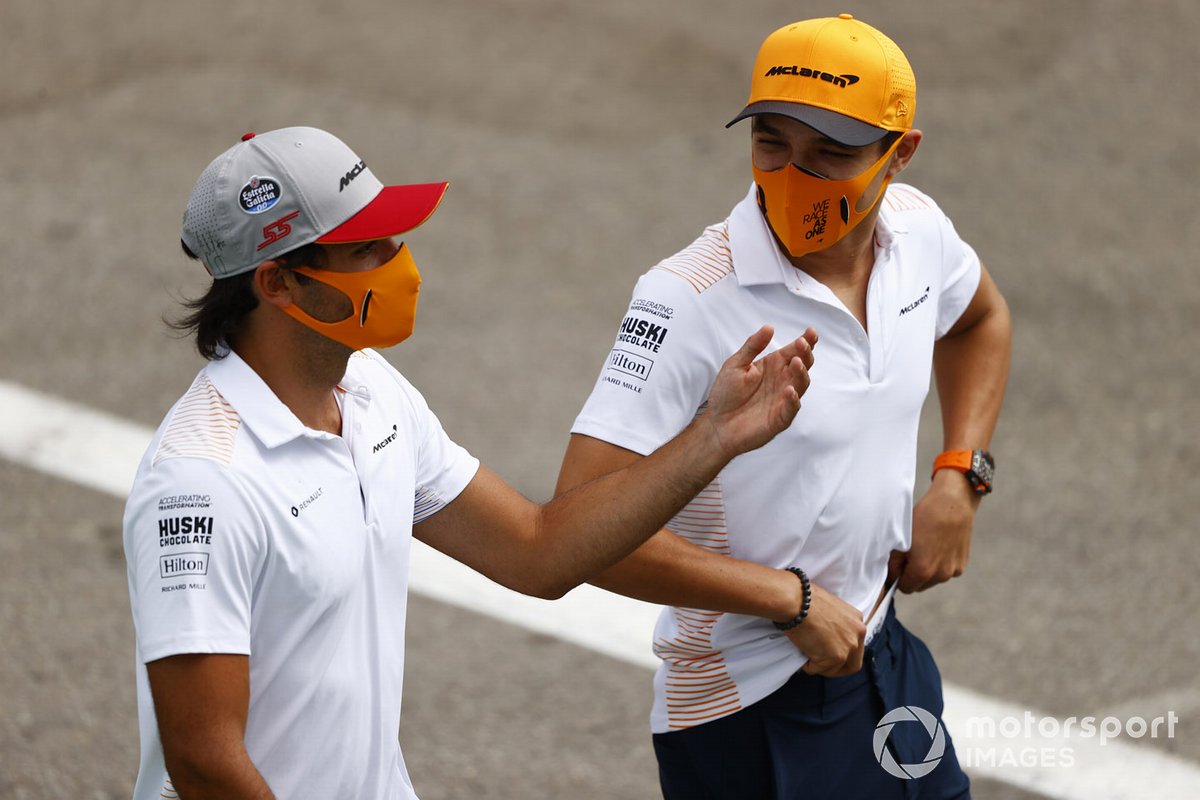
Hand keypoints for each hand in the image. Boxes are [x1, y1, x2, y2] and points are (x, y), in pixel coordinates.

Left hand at [701, 325, 816, 457]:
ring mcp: (783, 399)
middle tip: (802, 344)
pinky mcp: (780, 418)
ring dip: (801, 373)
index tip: (810, 331)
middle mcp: (782, 380)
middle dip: (806, 353)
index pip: (794, 350)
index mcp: (773, 365)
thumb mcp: (735, 364)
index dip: (805, 341)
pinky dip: (793, 399)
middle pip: (803, 364)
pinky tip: (789, 390)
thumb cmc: (726, 394)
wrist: (717, 424)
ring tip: (796, 362)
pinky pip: (792, 408)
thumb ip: (753, 346)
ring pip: (801, 384)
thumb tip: (769, 327)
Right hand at [787, 582, 865, 675]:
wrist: (795, 601)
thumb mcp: (829, 609)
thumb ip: (837, 624)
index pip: (856, 646)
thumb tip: (828, 638)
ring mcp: (848, 646)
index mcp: (857, 620)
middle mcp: (858, 633)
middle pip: (853, 663)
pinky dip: (809, 667)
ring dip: (821, 667)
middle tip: (822, 666)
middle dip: (836, 667)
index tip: (830, 654)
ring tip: (808, 658)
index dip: (842, 653)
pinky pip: (819, 669)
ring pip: (836, 669)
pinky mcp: (835, 657)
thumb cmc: (805, 600)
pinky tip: (802, 656)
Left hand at [888, 469, 979, 592]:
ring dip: (927, 570)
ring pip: (933, 579)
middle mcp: (940, 575)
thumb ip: (894, 562)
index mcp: (922, 571)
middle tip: (911, 552)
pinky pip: (945, 570)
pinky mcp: (962, 564)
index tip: (899, 561)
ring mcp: (953, 571)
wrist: (953, 503)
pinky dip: (940, 564)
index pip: (904, 587)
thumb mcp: (901, 539)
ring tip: (925, 547)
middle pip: (919, 586)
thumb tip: (891, 576)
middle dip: (912, 574)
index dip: (899, 575)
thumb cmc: (924, 518)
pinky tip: (938, 545)